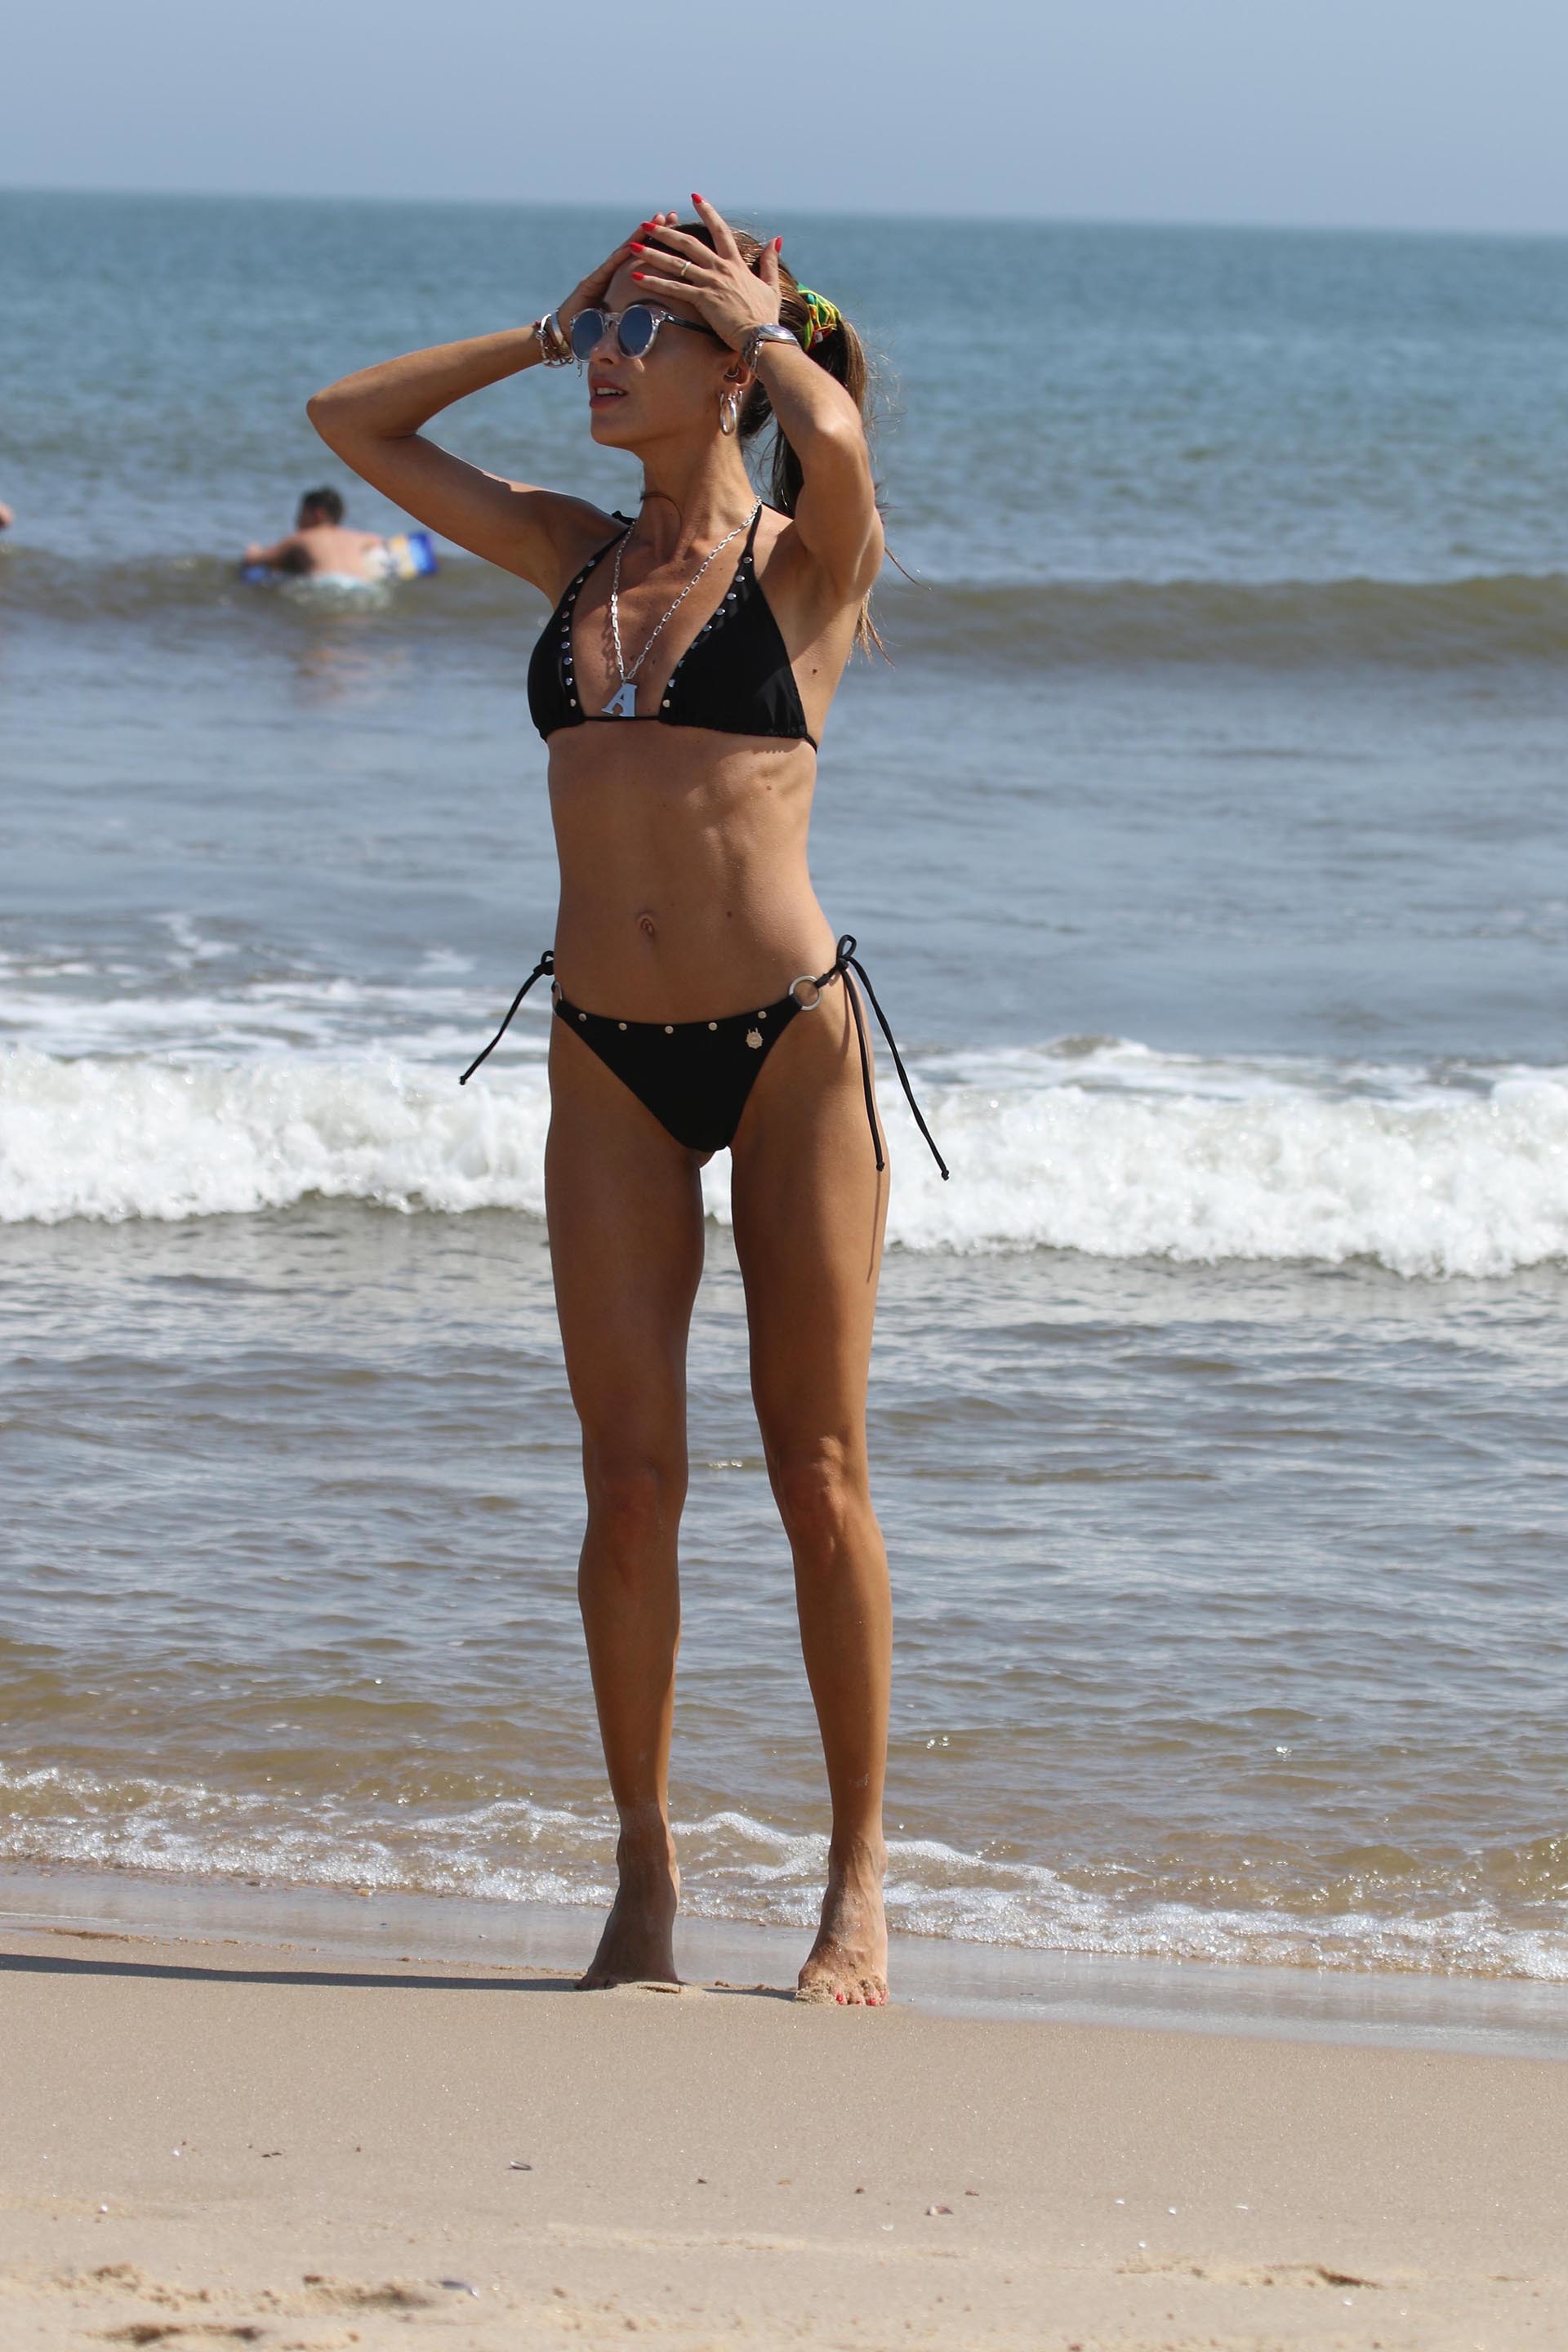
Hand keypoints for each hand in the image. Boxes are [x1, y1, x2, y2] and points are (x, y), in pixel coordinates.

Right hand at [556, 213, 678, 330]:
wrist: (567, 339)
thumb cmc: (596, 336)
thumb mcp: (624, 328)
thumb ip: (641, 321)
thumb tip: (667, 325)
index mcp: (626, 286)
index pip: (648, 263)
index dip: (663, 247)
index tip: (680, 230)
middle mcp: (614, 277)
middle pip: (638, 251)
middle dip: (657, 233)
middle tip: (672, 215)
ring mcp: (601, 278)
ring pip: (624, 253)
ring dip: (640, 236)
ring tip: (657, 220)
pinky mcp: (590, 284)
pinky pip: (608, 269)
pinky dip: (620, 257)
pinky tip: (633, 245)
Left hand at [628, 196, 780, 351]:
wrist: (763, 337)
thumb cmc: (767, 317)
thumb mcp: (771, 285)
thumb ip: (770, 262)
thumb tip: (776, 240)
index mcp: (736, 264)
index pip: (719, 230)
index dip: (707, 212)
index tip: (694, 197)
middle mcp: (721, 269)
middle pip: (688, 243)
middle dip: (666, 232)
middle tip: (648, 223)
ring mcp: (711, 283)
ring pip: (676, 263)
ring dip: (652, 254)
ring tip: (633, 246)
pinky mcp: (703, 300)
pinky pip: (673, 289)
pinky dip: (654, 282)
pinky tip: (636, 276)